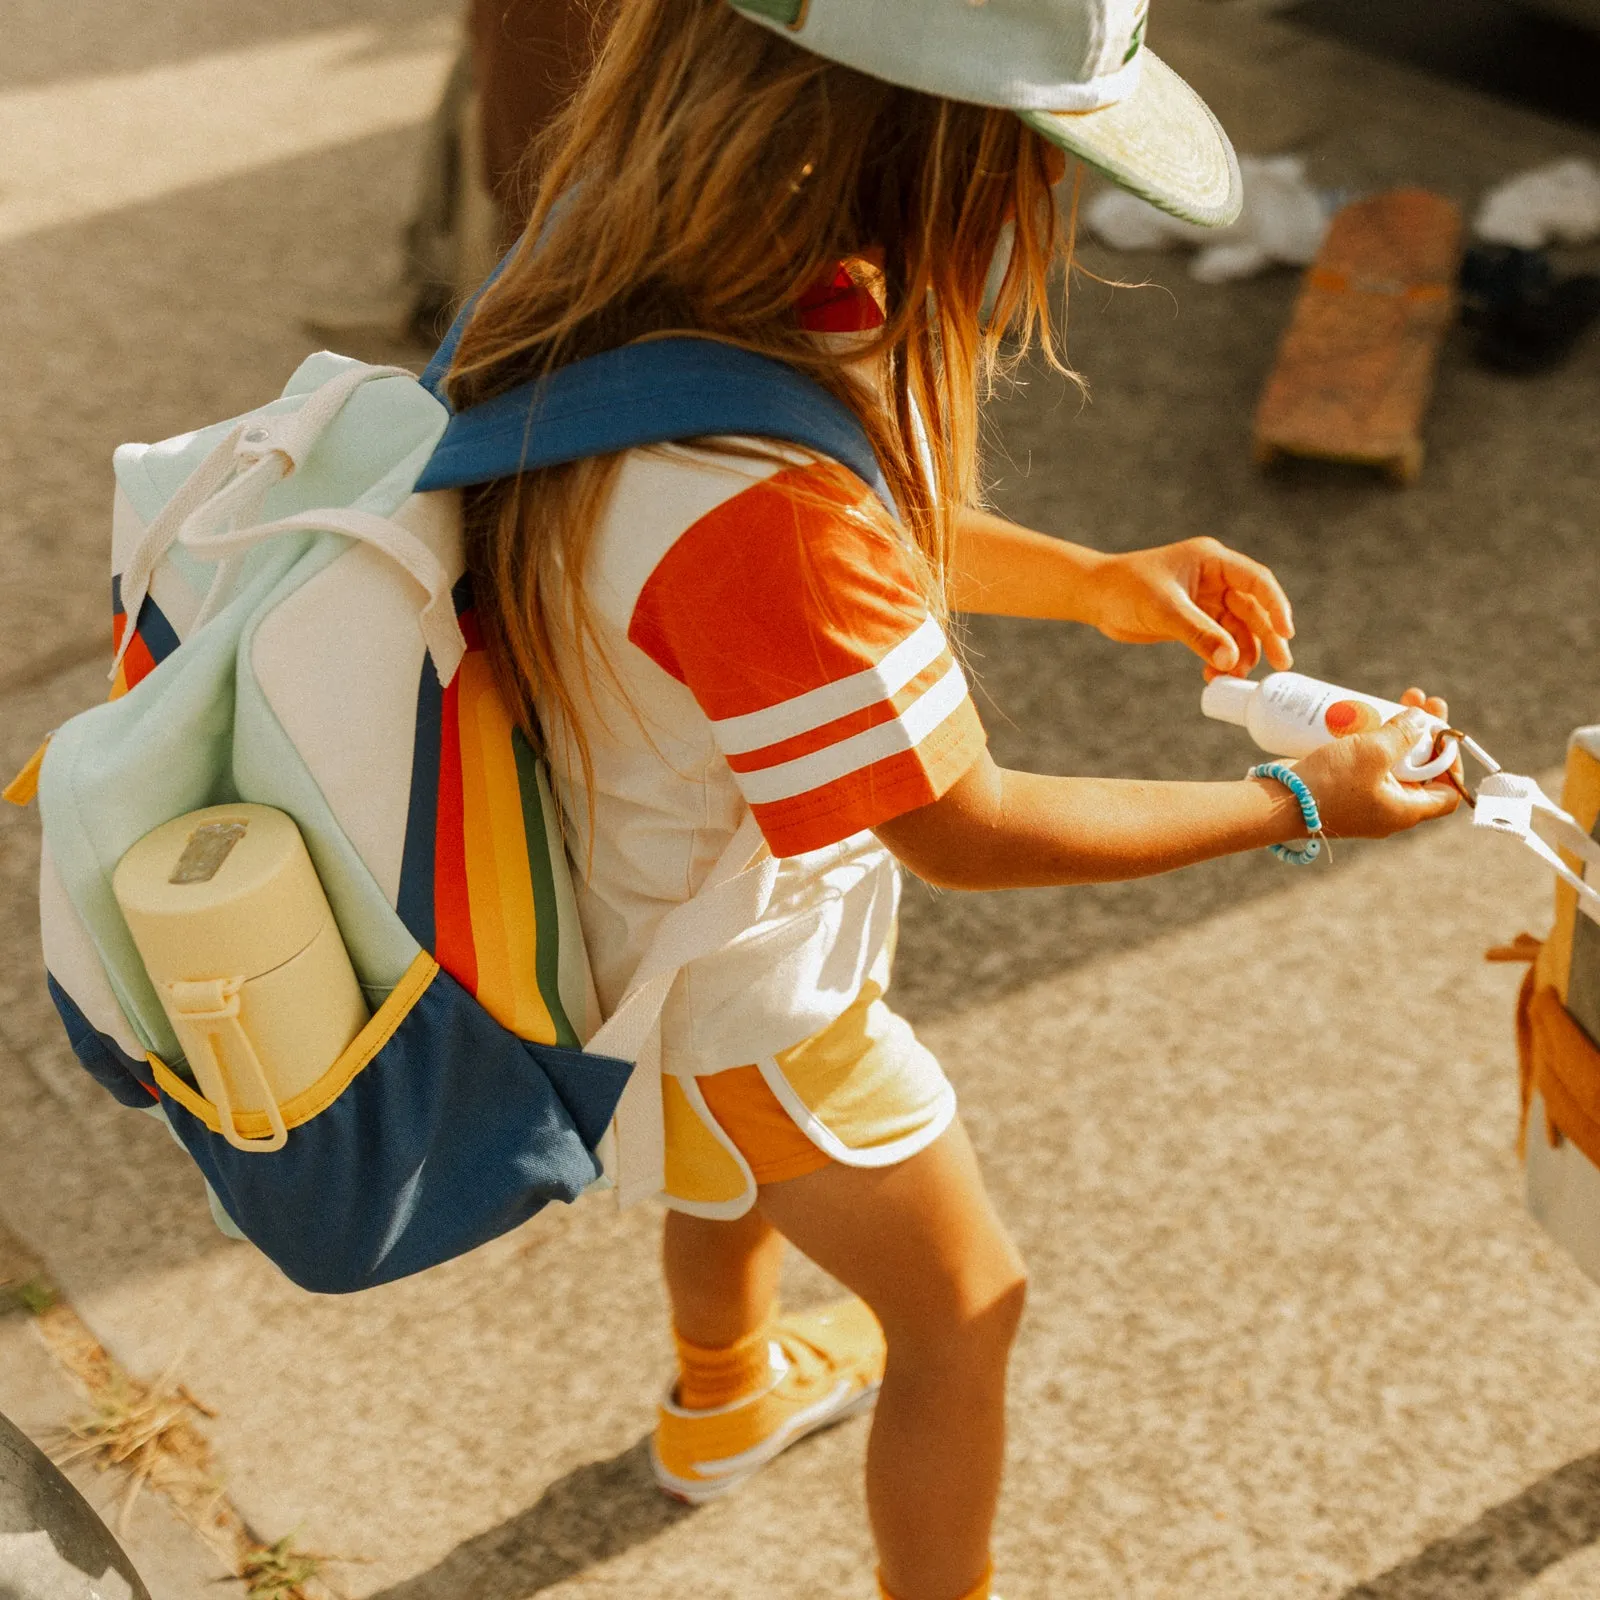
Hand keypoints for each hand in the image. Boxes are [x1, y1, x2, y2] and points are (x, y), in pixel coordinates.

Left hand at [1087, 537, 1294, 677]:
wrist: (1094, 597)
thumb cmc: (1125, 589)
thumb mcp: (1164, 610)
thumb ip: (1199, 634)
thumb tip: (1231, 661)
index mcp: (1212, 561)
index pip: (1256, 581)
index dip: (1275, 606)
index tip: (1286, 633)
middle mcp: (1214, 578)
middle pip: (1252, 608)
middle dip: (1266, 635)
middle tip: (1280, 663)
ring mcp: (1205, 600)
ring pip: (1236, 628)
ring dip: (1241, 652)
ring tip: (1236, 677)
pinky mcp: (1193, 620)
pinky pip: (1217, 640)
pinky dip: (1220, 658)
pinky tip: (1215, 675)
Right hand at [1292, 702, 1460, 838]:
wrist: (1278, 802)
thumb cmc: (1329, 784)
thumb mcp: (1374, 753)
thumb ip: (1403, 734)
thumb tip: (1421, 719)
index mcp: (1405, 810)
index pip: (1448, 794)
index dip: (1451, 764)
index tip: (1441, 735)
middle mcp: (1388, 809)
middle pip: (1420, 771)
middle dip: (1423, 735)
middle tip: (1421, 702)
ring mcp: (1364, 800)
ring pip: (1392, 764)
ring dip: (1398, 733)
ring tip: (1396, 701)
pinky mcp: (1342, 790)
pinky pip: (1367, 765)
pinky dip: (1371, 742)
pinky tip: (1366, 718)